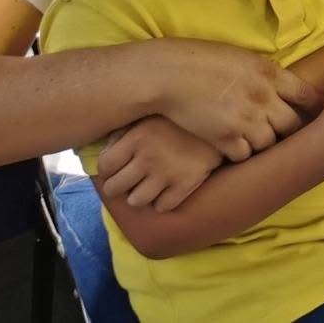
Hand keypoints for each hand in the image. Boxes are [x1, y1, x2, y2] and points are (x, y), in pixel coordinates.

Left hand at [96, 116, 222, 211]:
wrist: (220, 120)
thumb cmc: (178, 119)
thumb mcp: (149, 117)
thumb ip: (123, 133)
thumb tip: (103, 153)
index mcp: (137, 137)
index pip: (104, 166)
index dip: (106, 169)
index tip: (114, 167)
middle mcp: (149, 157)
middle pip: (115, 188)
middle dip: (117, 186)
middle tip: (125, 181)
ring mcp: (168, 173)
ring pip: (136, 201)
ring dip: (138, 195)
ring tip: (146, 186)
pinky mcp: (187, 184)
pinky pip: (163, 206)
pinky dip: (162, 201)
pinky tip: (166, 189)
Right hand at [157, 39, 323, 161]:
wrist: (169, 73)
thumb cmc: (202, 59)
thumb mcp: (243, 58)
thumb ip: (266, 74)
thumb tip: (282, 87)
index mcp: (271, 73)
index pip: (307, 95)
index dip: (315, 108)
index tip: (320, 115)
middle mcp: (264, 98)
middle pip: (292, 125)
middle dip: (288, 130)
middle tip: (282, 132)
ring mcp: (245, 120)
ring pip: (269, 144)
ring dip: (262, 143)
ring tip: (252, 137)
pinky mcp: (224, 138)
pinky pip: (244, 156)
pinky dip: (240, 153)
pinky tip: (232, 145)